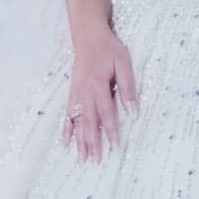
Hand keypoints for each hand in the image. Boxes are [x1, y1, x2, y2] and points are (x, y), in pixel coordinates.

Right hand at [62, 24, 137, 163]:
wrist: (88, 36)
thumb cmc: (109, 49)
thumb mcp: (124, 63)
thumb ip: (128, 87)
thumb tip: (133, 111)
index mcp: (98, 86)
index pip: (106, 114)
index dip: (111, 132)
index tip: (115, 148)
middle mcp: (84, 94)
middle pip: (89, 123)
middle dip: (93, 144)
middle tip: (96, 163)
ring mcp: (76, 95)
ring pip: (77, 123)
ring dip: (80, 142)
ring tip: (82, 160)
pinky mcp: (72, 94)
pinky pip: (68, 116)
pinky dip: (66, 130)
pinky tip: (66, 144)